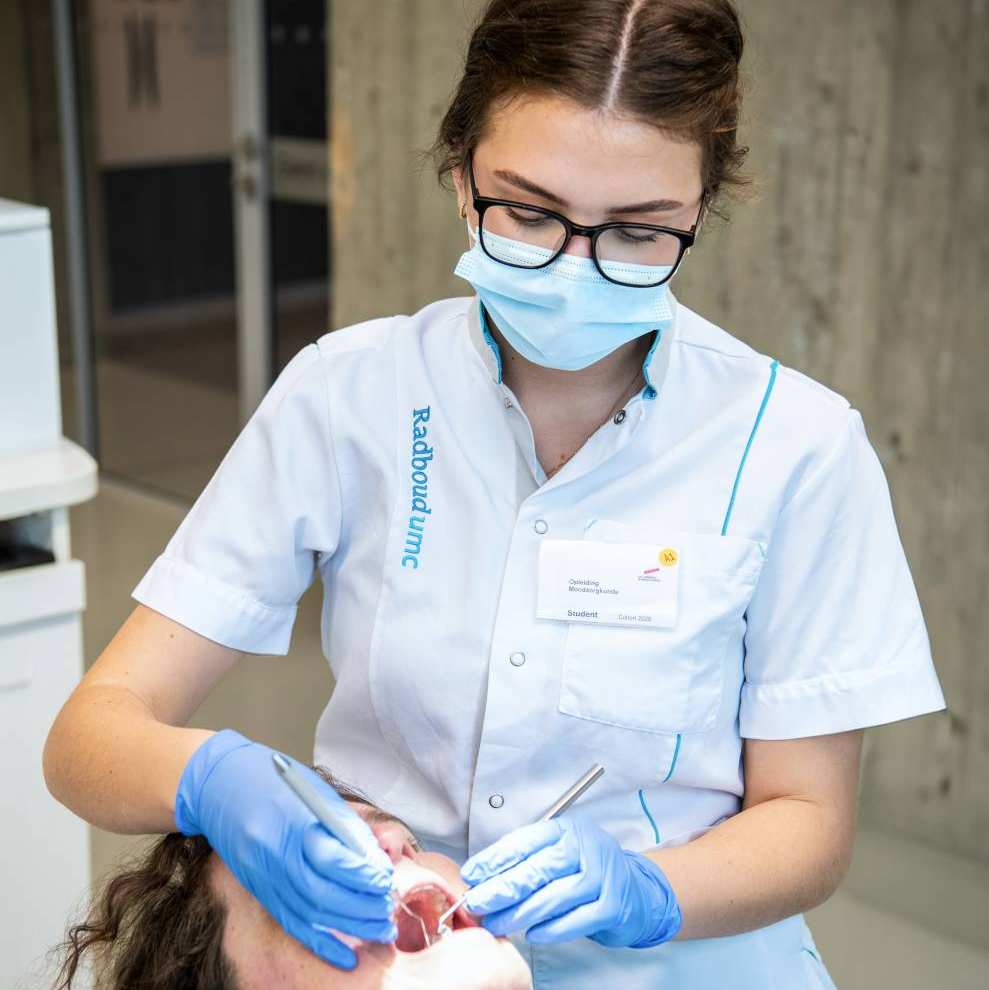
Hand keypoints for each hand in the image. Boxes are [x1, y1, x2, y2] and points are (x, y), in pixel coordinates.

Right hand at [175, 730, 396, 969]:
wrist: (222, 785)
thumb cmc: (276, 782)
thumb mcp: (317, 792)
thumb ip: (347, 827)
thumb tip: (378, 859)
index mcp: (292, 822)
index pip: (332, 858)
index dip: (363, 875)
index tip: (386, 880)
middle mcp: (275, 853)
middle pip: (322, 894)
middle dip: (361, 908)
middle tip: (389, 912)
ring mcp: (264, 875)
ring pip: (309, 914)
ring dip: (349, 927)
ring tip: (380, 929)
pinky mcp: (260, 890)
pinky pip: (291, 923)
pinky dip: (320, 943)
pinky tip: (346, 956)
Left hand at [460, 816, 681, 946]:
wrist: (635, 888)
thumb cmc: (586, 869)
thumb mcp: (558, 852)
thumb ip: (526, 861)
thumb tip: (483, 877)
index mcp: (565, 829)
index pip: (524, 841)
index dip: (495, 859)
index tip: (471, 875)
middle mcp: (585, 846)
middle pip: (537, 869)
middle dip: (501, 888)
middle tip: (477, 904)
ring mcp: (601, 875)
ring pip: (553, 896)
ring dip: (520, 913)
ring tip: (497, 924)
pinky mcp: (611, 904)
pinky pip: (575, 919)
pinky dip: (551, 929)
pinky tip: (532, 934)